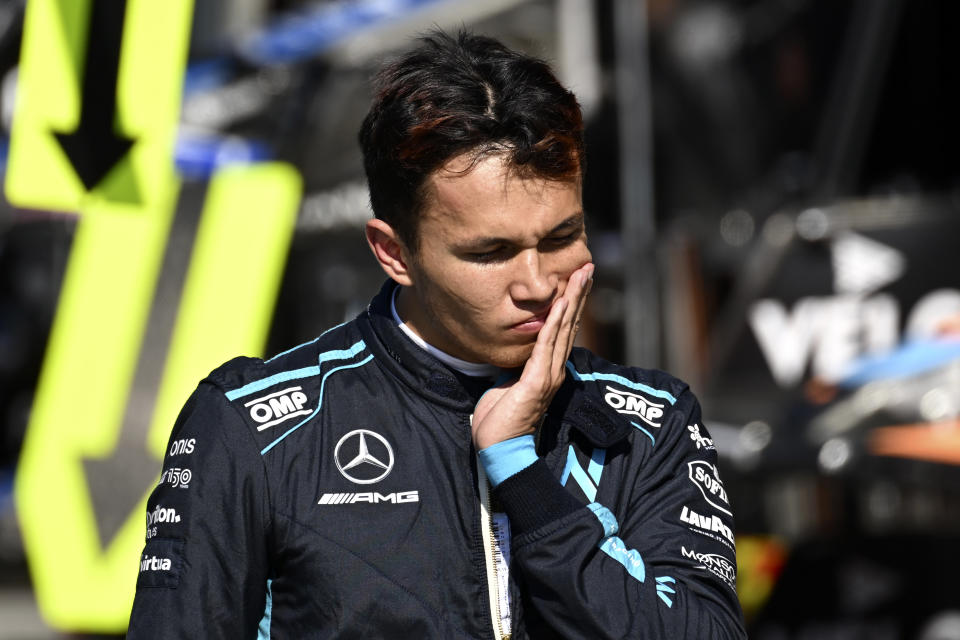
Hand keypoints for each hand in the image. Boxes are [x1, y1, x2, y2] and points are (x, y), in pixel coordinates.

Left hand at [472, 262, 593, 449]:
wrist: (499, 449)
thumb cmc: (500, 419)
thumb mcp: (508, 383)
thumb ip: (517, 366)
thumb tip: (517, 350)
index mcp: (547, 369)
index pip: (563, 330)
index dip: (571, 304)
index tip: (577, 280)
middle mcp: (554, 369)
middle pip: (570, 324)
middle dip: (578, 294)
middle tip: (588, 267)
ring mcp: (548, 375)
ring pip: (563, 330)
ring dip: (572, 300)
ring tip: (580, 276)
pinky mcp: (537, 383)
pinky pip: (546, 346)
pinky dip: (554, 323)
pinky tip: (561, 303)